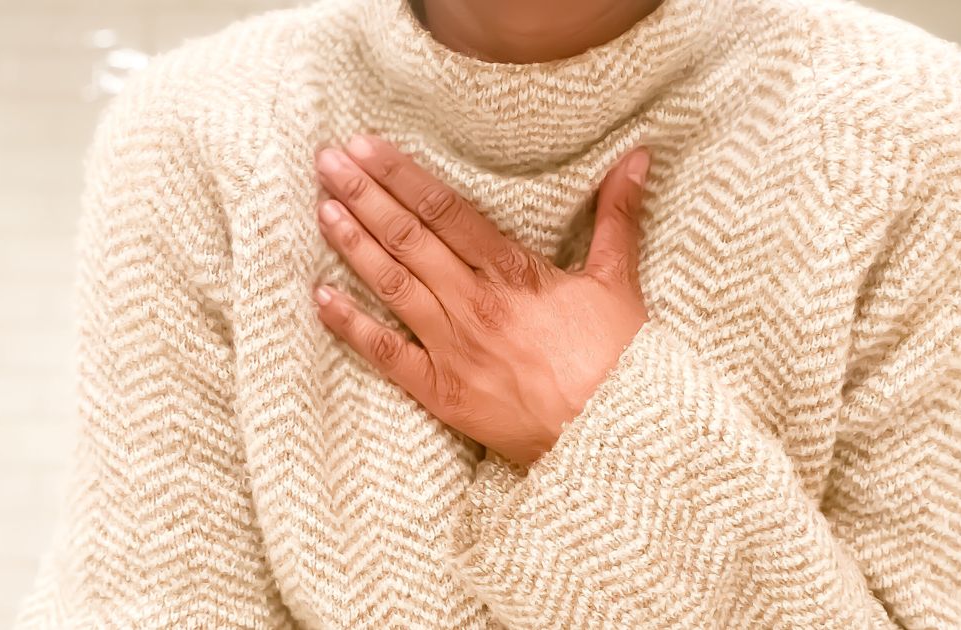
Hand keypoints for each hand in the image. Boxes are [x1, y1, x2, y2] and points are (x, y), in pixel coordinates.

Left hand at [311, 135, 651, 465]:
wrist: (613, 437)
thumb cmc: (617, 360)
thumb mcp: (619, 280)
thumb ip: (616, 215)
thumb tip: (639, 155)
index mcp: (514, 272)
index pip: (445, 211)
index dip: (402, 176)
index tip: (367, 147)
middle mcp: (475, 303)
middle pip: (409, 239)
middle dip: (364, 196)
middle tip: (327, 163)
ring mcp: (454, 348)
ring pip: (393, 286)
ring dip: (354, 245)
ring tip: (322, 210)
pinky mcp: (442, 391)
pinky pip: (386, 354)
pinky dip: (351, 325)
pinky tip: (321, 297)